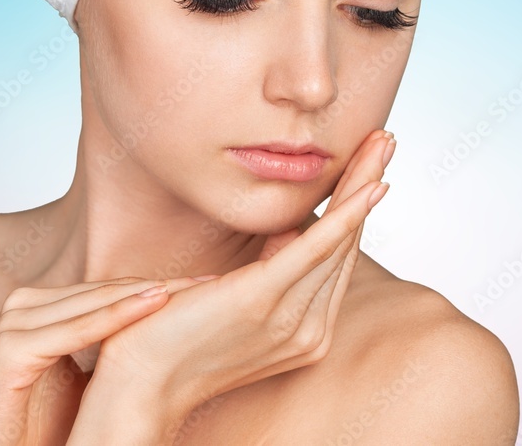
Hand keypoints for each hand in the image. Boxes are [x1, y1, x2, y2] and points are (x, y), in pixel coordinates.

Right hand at [0, 275, 204, 444]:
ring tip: (195, 289)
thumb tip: (162, 337)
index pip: (111, 289)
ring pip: (95, 302)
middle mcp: (26, 305)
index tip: (208, 287)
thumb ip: (109, 351)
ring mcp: (15, 323)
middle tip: (213, 282)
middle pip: (107, 289)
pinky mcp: (12, 350)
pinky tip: (156, 303)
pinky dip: (117, 317)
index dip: (160, 286)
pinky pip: (76, 329)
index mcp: (43, 308)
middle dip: (164, 285)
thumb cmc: (34, 428)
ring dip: (148, 293)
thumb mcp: (83, 380)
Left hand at [86, 129, 395, 435]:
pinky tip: (366, 187)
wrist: (135, 383)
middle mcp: (308, 330)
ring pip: (337, 238)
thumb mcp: (233, 298)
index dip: (355, 206)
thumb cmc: (172, 339)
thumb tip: (286, 233)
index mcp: (303, 330)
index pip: (337, 255)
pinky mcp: (261, 301)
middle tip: (386, 139)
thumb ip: (268, 270)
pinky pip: (315, 250)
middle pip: (346, 242)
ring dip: (362, 184)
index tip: (369, 164)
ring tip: (381, 142)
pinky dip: (344, 215)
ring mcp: (289, 319)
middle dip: (368, 184)